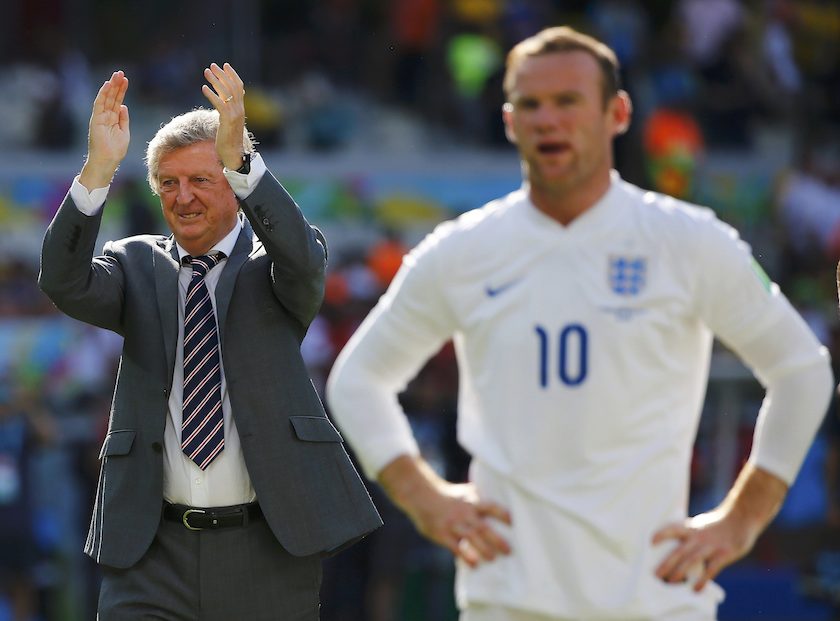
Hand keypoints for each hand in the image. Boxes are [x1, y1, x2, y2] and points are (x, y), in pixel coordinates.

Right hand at [79, 71, 129, 189]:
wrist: (108, 161)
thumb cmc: (115, 150)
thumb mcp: (124, 132)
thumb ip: (123, 119)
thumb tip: (124, 106)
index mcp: (113, 119)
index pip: (117, 101)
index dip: (121, 91)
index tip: (125, 80)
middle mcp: (106, 116)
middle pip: (111, 97)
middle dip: (116, 85)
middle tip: (120, 72)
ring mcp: (100, 117)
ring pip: (106, 98)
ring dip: (111, 86)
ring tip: (116, 75)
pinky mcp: (96, 120)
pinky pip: (99, 104)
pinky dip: (103, 94)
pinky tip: (108, 85)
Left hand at [201, 62, 246, 170]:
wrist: (234, 154)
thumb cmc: (229, 140)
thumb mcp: (229, 122)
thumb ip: (227, 111)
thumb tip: (223, 102)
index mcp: (241, 109)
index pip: (239, 87)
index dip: (232, 75)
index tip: (225, 65)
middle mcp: (239, 109)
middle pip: (232, 86)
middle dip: (222, 74)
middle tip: (212, 65)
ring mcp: (235, 115)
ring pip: (226, 92)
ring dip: (216, 81)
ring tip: (206, 72)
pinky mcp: (227, 120)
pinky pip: (219, 103)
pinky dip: (211, 94)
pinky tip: (203, 87)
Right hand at [409, 480, 512, 566]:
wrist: (421, 495)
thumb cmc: (448, 496)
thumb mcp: (464, 492)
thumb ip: (480, 499)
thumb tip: (501, 500)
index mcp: (472, 502)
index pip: (490, 506)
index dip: (502, 514)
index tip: (513, 522)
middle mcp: (464, 512)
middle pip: (483, 527)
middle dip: (496, 539)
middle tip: (509, 551)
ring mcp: (453, 523)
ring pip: (470, 538)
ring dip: (483, 549)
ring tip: (493, 559)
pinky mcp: (441, 533)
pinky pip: (455, 547)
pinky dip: (465, 556)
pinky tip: (474, 565)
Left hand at [652, 509, 757, 591]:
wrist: (741, 517)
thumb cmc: (718, 524)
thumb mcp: (701, 525)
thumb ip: (689, 535)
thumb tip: (675, 548)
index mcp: (691, 528)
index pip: (673, 529)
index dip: (662, 534)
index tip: (651, 541)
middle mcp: (698, 536)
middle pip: (679, 550)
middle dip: (667, 563)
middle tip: (655, 575)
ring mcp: (711, 545)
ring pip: (692, 560)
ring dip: (680, 571)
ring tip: (671, 582)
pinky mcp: (724, 554)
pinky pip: (711, 569)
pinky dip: (703, 580)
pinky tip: (695, 589)